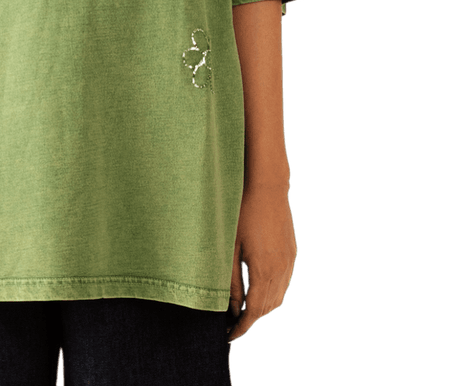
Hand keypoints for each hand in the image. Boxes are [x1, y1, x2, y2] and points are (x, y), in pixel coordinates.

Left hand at [226, 183, 296, 342]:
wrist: (266, 186)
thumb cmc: (241, 211)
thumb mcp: (229, 248)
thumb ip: (231, 281)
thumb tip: (233, 308)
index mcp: (263, 270)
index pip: (254, 311)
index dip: (241, 326)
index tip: (229, 334)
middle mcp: (280, 269)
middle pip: (267, 308)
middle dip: (251, 320)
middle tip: (232, 324)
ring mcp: (289, 261)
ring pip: (278, 297)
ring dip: (262, 308)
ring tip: (243, 310)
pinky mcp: (292, 253)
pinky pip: (284, 283)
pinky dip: (272, 294)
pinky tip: (259, 291)